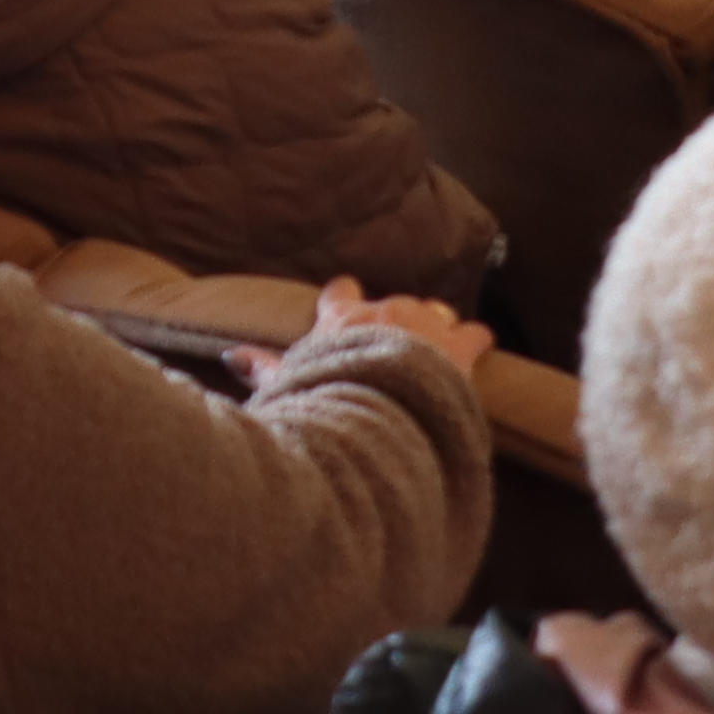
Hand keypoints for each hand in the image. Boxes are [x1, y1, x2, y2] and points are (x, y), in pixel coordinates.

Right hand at [231, 275, 488, 383]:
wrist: (381, 421)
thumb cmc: (330, 404)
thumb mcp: (290, 389)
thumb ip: (265, 368)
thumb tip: (235, 356)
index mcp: (341, 321)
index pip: (339, 292)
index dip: (343, 299)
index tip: (346, 303)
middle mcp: (383, 312)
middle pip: (392, 303)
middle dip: (395, 319)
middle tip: (395, 341)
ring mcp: (423, 326)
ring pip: (433, 312)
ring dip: (434, 327)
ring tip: (436, 344)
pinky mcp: (458, 348)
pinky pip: (474, 333)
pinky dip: (475, 339)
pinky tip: (478, 345)